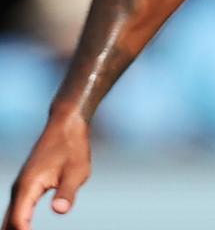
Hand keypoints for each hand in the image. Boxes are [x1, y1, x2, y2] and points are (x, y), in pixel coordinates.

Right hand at [3, 112, 91, 229]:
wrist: (66, 124)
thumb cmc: (73, 146)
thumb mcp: (76, 171)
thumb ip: (66, 193)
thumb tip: (59, 211)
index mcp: (28, 187)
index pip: (18, 222)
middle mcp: (19, 189)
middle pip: (8, 223)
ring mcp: (21, 187)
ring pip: (10, 217)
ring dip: (16, 229)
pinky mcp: (27, 186)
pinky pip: (17, 210)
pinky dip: (18, 223)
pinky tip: (24, 229)